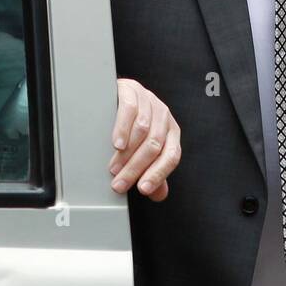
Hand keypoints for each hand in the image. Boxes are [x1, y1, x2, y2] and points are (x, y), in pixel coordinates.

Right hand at [108, 78, 180, 200]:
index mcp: (171, 132)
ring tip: (114, 168)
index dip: (158, 174)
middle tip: (120, 183)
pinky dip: (123, 129)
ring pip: (142, 130)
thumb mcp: (143, 148)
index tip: (142, 189)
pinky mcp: (132, 90)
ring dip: (127, 153)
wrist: (117, 94)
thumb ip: (152, 170)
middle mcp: (164, 116)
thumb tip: (158, 195)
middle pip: (154, 146)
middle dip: (135, 169)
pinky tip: (116, 144)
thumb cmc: (131, 124)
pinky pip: (130, 110)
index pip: (171, 156)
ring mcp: (149, 101)